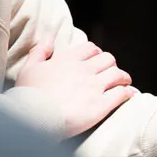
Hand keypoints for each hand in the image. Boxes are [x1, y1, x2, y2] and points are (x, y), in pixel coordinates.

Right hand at [15, 40, 134, 136]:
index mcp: (67, 60)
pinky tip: (130, 94)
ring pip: (118, 74)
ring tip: (124, 83)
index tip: (97, 60)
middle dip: (111, 65)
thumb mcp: (28, 69)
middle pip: (108, 59)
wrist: (30, 119)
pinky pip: (121, 94)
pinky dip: (128, 93)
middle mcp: (83, 70)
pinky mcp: (100, 106)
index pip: (91, 48)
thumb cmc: (26, 96)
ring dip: (123, 78)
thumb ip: (40, 51)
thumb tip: (49, 38)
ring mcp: (93, 87)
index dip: (96, 53)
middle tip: (111, 73)